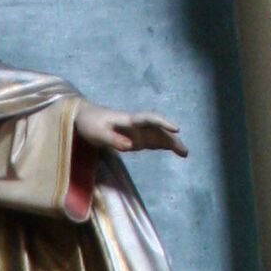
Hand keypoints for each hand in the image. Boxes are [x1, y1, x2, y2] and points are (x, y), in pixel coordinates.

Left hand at [72, 102, 186, 158]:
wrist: (86, 116)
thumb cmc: (90, 123)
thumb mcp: (97, 133)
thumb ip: (112, 139)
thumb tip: (130, 146)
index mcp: (128, 120)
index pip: (148, 119)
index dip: (162, 122)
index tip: (176, 129)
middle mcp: (136, 124)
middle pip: (158, 129)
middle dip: (171, 138)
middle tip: (184, 151)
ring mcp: (137, 131)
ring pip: (158, 135)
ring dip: (171, 143)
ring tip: (184, 154)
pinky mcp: (136, 138)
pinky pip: (152, 141)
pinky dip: (164, 145)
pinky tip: (175, 151)